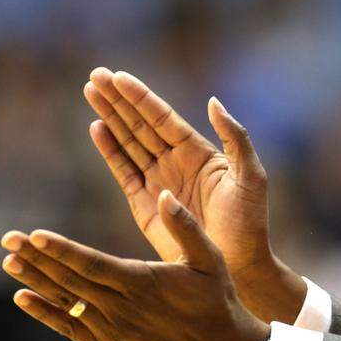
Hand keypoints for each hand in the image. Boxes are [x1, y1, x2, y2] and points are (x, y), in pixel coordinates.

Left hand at [0, 190, 268, 340]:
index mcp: (142, 283)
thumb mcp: (210, 257)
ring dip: (35, 281)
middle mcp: (121, 309)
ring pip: (66, 302)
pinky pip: (69, 328)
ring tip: (8, 261)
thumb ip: (185, 226)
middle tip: (7, 238)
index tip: (34, 235)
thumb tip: (165, 194)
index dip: (61, 250)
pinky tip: (23, 297)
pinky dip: (45, 313)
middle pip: (69, 280)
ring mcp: (112, 332)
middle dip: (36, 258)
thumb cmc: (217, 298)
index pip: (91, 264)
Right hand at [83, 67, 304, 322]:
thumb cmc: (250, 222)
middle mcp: (175, 162)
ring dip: (109, 117)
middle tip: (95, 76)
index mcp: (198, 152)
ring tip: (90, 92)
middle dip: (118, 100)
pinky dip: (109, 150)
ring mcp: (158, 181)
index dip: (140, 97)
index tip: (118, 76)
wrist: (238, 264)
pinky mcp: (144, 205)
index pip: (162, 117)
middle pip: (140, 124)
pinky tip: (97, 128)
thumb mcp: (250, 176)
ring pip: (128, 142)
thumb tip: (213, 102)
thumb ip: (235, 138)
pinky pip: (123, 171)